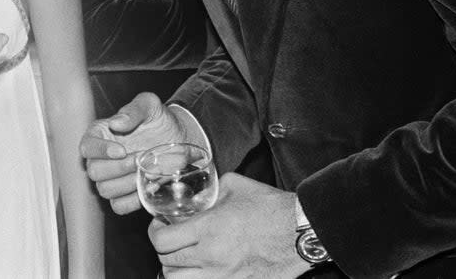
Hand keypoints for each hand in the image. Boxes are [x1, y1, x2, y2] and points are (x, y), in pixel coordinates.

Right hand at [80, 92, 183, 213]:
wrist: (179, 139)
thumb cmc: (160, 120)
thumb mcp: (149, 105)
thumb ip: (133, 110)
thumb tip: (116, 123)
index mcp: (101, 134)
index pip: (87, 146)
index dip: (100, 150)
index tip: (121, 150)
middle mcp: (102, 158)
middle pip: (94, 171)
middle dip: (118, 168)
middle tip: (140, 159)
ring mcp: (112, 178)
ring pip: (105, 190)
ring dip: (127, 184)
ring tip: (147, 172)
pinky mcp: (125, 195)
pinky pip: (118, 206)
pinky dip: (132, 201)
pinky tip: (147, 187)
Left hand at [149, 173, 308, 277]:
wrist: (301, 231)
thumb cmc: (271, 207)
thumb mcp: (234, 185)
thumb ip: (209, 191)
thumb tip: (196, 196)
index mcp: (208, 229)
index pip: (162, 242)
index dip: (154, 233)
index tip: (160, 226)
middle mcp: (212, 257)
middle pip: (167, 264)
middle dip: (164, 251)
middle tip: (170, 242)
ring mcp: (224, 277)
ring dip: (177, 270)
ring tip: (183, 260)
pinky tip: (201, 270)